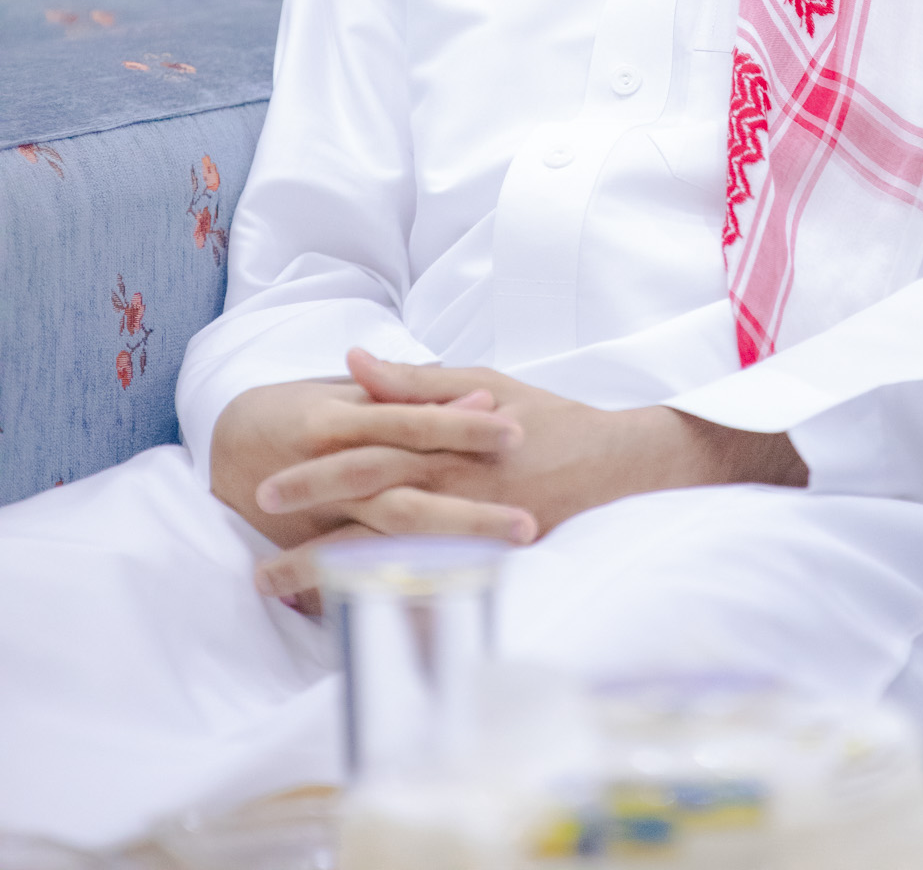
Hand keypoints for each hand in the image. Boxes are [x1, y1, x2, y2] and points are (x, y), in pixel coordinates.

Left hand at [252, 350, 805, 604]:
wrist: (618, 466)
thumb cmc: (549, 418)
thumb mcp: (484, 382)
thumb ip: (417, 379)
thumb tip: (355, 359)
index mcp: (445, 440)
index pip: (367, 454)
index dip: (313, 469)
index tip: (265, 484)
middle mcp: (450, 486)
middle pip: (364, 507)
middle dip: (305, 527)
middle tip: (252, 551)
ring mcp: (467, 529)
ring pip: (383, 553)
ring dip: (322, 571)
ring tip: (272, 586)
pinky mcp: (483, 561)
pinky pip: (419, 585)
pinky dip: (374, 598)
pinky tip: (336, 615)